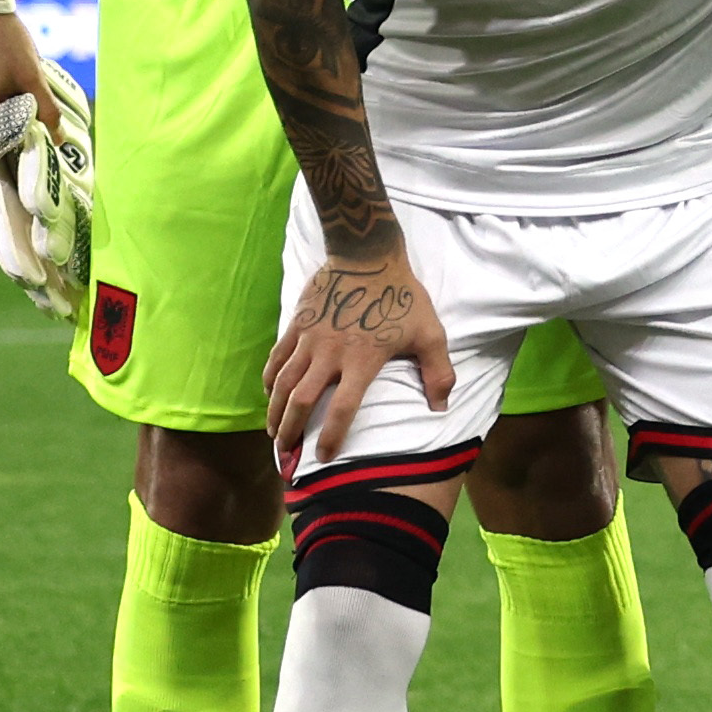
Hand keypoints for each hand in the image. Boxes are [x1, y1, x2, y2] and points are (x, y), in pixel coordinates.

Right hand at [264, 250, 447, 466]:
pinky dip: (270, 378)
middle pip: (302, 401)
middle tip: (286, 454)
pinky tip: (269, 393)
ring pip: (283, 383)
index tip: (324, 457)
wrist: (367, 255)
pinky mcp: (297, 324)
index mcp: (362, 361)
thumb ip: (438, 371)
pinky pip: (277, 357)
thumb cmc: (401, 296)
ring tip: (274, 432)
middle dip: (291, 431)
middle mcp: (330, 355)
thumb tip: (441, 407)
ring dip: (276, 410)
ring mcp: (310, 339)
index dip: (332, 435)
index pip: (343, 409)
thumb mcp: (430, 332)